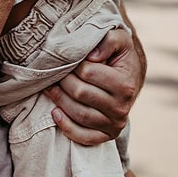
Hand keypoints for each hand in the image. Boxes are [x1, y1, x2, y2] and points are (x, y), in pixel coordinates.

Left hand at [47, 25, 142, 144]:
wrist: (128, 76)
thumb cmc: (117, 55)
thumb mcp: (118, 39)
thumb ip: (108, 40)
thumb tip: (92, 55)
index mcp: (126, 84)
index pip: (88, 73)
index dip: (73, 63)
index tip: (68, 59)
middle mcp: (123, 106)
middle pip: (80, 93)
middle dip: (62, 80)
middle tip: (54, 72)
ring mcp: (116, 123)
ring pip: (79, 114)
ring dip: (59, 100)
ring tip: (49, 87)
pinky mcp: (107, 134)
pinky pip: (85, 137)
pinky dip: (67, 127)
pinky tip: (55, 112)